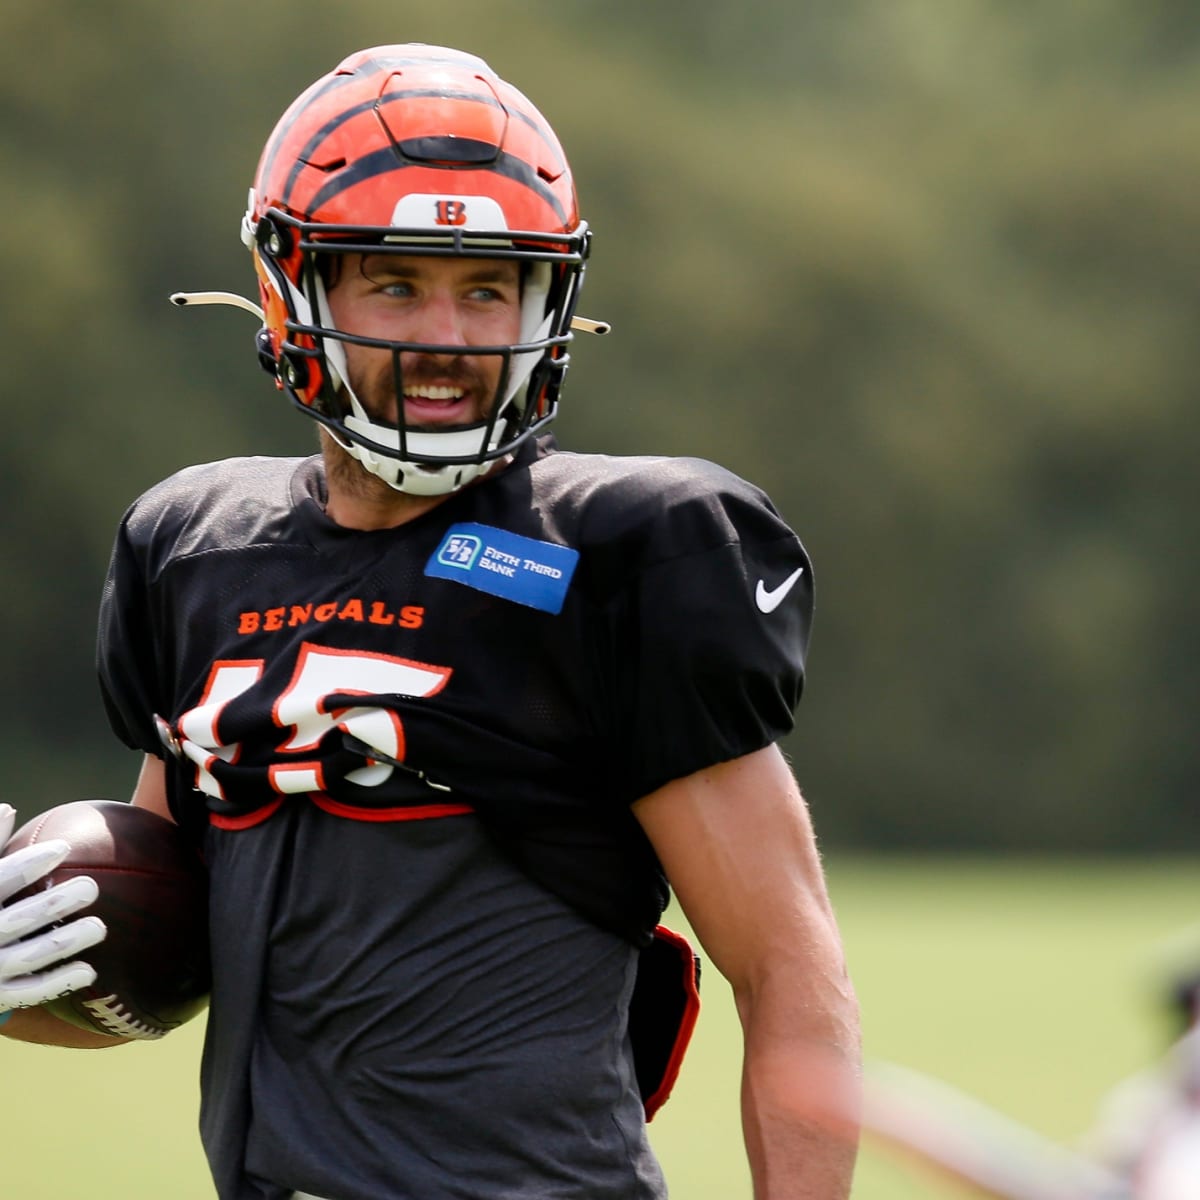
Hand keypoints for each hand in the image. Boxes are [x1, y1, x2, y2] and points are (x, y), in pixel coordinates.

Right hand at [0, 803, 105, 1014]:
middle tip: (91, 888)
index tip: (63, 848)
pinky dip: (57, 983)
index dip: (28, 865)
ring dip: (65, 943)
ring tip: (99, 927)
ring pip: (28, 958)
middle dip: (54, 904)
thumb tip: (6, 808)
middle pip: (17, 921)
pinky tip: (89, 971)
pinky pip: (28, 992)